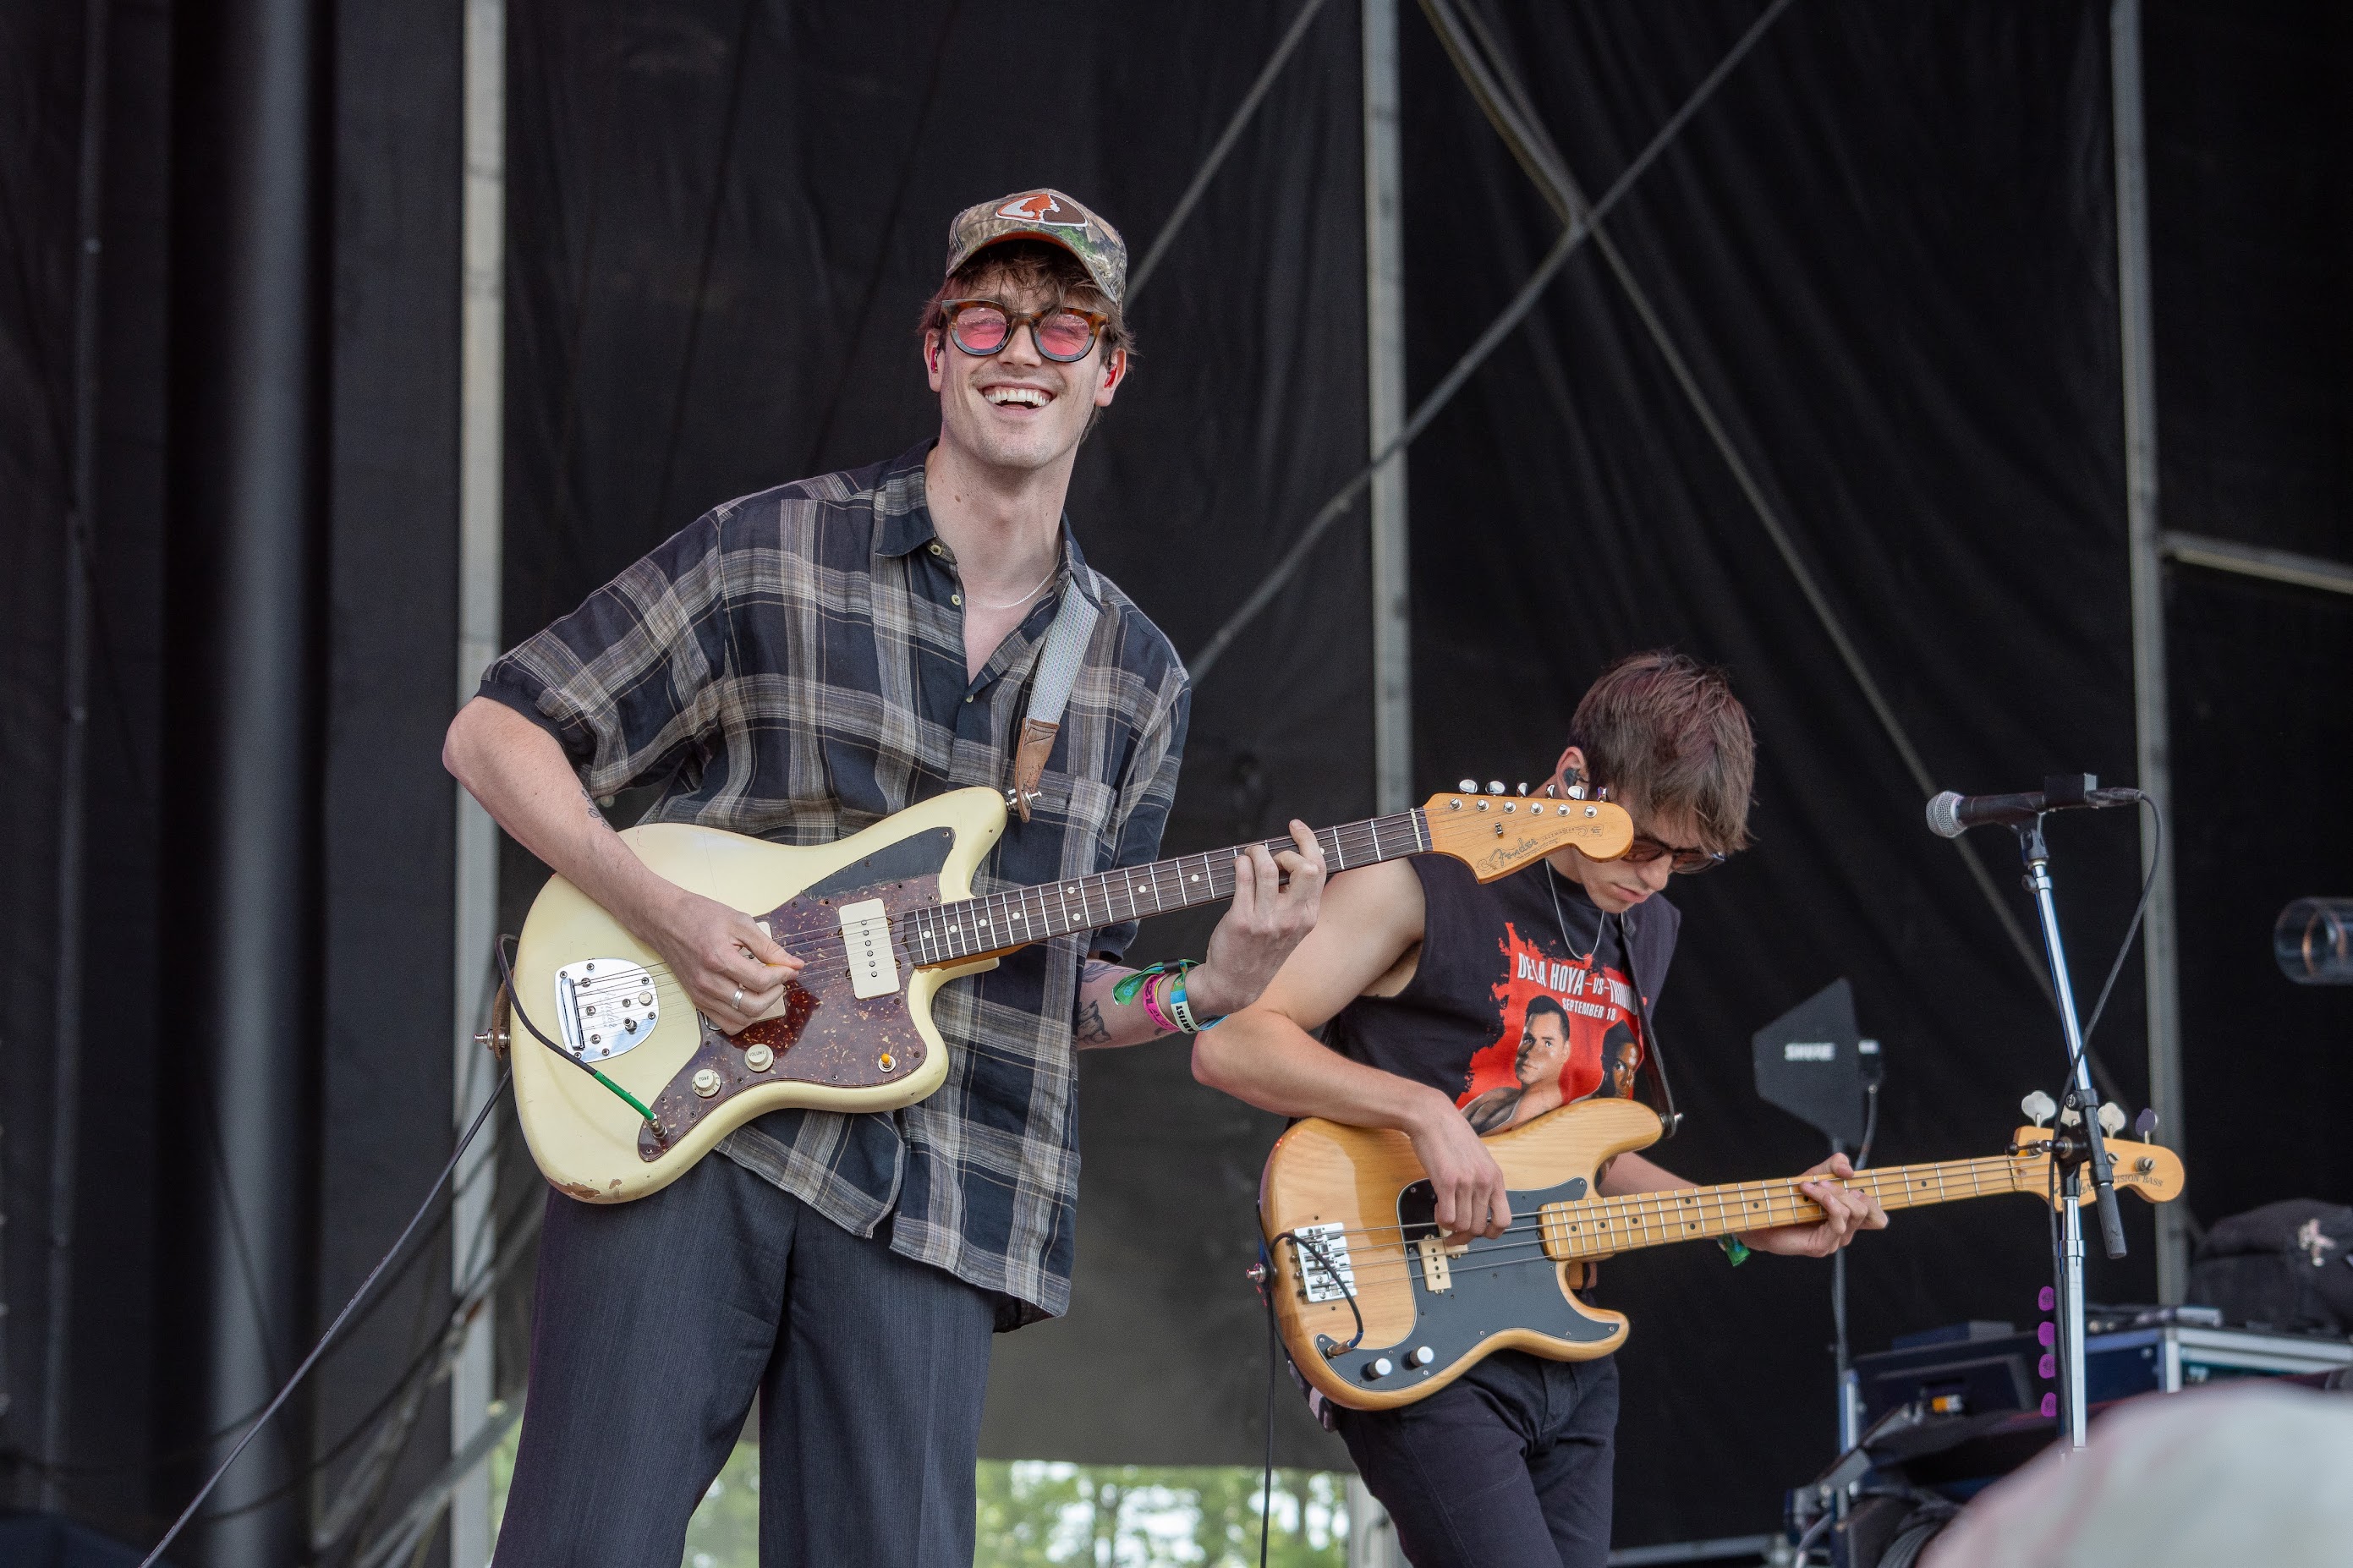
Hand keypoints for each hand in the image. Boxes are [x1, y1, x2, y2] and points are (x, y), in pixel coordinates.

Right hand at [633, 885, 802, 1034]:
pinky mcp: (696, 1000)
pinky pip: (724, 1023)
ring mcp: (700, 994)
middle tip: (779, 979)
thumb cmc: (699, 916)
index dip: (782, 975)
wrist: (665, 919)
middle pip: (753, 1006)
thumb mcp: (740, 922)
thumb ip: (768, 946)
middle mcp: (708, 982)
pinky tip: (747, 997)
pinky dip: (742, 1016)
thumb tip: (793, 964)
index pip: (761, 981)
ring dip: (760, 1008)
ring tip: (764, 988)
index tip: (789, 967)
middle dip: (774, 994)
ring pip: (740, 1020)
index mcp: (719, 959)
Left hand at [1188, 820, 1326, 1017]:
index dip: (1309, 841)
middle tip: (1270, 854)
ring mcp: (1267, 920)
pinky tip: (1238, 865)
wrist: (1236, 984)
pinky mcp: (1242, 921)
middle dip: (1286, 849)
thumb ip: (1297, 899)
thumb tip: (1291, 859)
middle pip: (1304, 866)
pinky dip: (1240, 863)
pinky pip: (1243, 878)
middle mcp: (1292, 918)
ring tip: (1249, 855)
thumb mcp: (1291, 929)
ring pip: (1268, 867)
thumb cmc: (1262, 951)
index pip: (1320, 869)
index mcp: (1308, 916)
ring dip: (1257, 852)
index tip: (1296, 827)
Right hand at [1405, 1095, 1511, 1239]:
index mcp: (1495, 1177)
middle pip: (1479, 1228)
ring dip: (1450, 1227)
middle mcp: (1485, 1182)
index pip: (1503, 1220)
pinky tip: (1437, 1207)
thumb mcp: (1478, 1158)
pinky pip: (1447, 1217)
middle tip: (1452, 1233)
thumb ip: (1482, 1181)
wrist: (1433, 1117)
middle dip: (1464, 1236)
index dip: (1491, 1233)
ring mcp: (1467, 1183)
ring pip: (1462, 1225)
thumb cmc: (1452, 1134)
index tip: (1478, 1234)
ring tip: (1443, 1214)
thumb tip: (1476, 1206)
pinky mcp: (1447, 1181)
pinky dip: (1441, 1219)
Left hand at [1742, 1153, 1886, 1257]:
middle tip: (1822, 1182)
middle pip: (1867, 1210)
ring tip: (1810, 1186)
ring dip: (1832, 1193)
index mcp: (1848, 1219)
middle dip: (1846, 1190)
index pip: (1878, 1217)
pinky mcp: (1822, 1246)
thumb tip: (1849, 1169)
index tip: (1852, 1181)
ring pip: (1852, 1213)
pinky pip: (1838, 1223)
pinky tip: (1810, 1192)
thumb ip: (1833, 1167)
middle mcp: (1845, 1232)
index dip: (1874, 1199)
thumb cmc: (1789, 1199)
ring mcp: (1835, 1241)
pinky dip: (1826, 1202)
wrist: (1762, 1216)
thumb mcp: (1815, 1176)